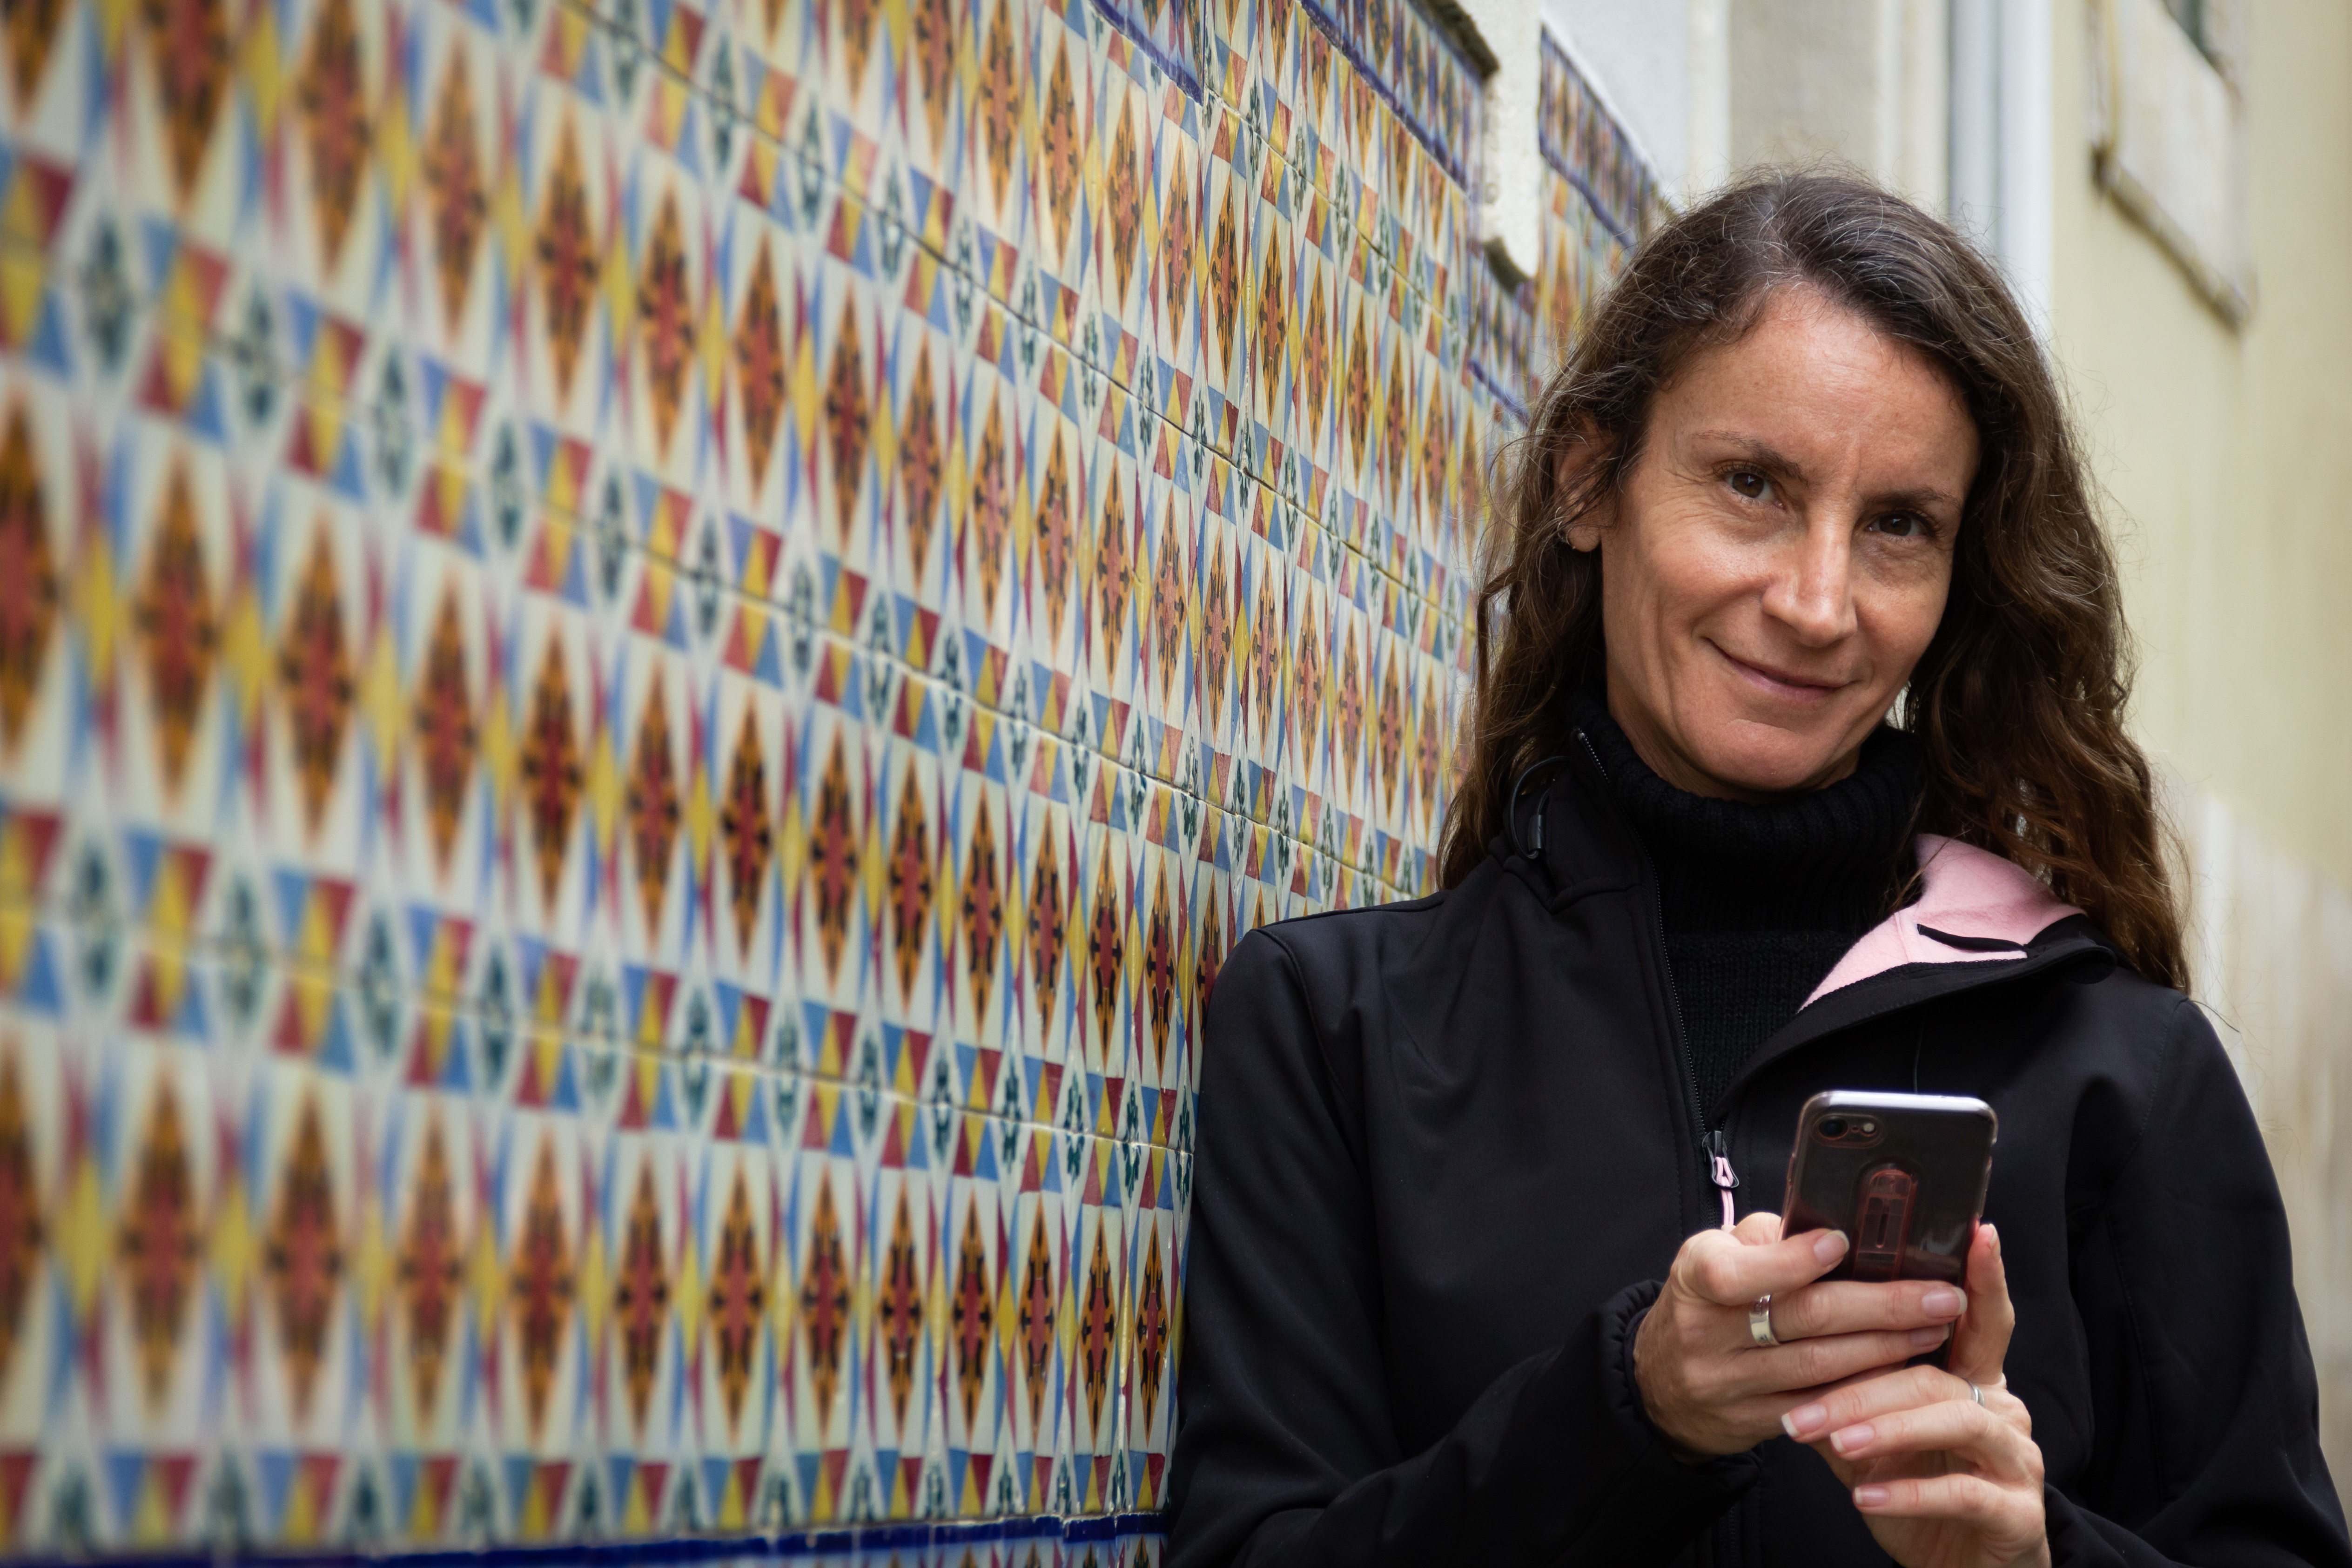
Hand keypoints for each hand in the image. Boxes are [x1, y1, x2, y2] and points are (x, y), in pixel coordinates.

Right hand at [1634, 1211, 1969, 1458]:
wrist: (1663, 1381)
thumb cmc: (1708, 1299)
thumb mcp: (1717, 1254)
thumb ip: (1769, 1239)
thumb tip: (1838, 1225)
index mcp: (1695, 1277)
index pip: (1739, 1272)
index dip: (1792, 1260)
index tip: (1844, 1243)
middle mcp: (1705, 1333)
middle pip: (1802, 1318)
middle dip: (1881, 1306)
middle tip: (1941, 1295)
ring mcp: (1728, 1383)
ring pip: (1821, 1368)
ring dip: (1887, 1346)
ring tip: (1936, 1327)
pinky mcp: (1752, 1421)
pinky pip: (1821, 1406)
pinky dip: (1868, 1386)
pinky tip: (1905, 1369)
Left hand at [1780, 1225, 2049, 1567]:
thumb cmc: (1916, 1488)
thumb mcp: (1875, 1434)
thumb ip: (1850, 1386)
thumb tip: (1792, 1338)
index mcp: (1972, 1382)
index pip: (1981, 1319)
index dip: (1986, 1276)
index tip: (1979, 1231)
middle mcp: (2003, 1411)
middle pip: (1938, 1375)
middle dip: (1868, 1384)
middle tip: (1805, 1404)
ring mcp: (2017, 1461)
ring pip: (1953, 1423)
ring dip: (1887, 1429)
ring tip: (1834, 1441)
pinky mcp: (2016, 1514)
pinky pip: (1964, 1493)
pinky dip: (1910, 1492)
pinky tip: (1866, 1497)